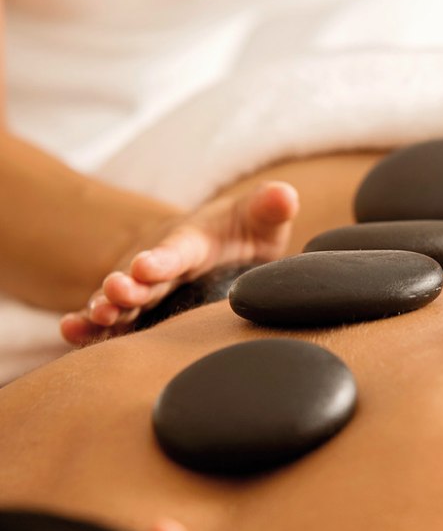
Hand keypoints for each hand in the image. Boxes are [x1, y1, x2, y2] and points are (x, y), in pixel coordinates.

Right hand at [60, 181, 298, 344]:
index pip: (177, 251)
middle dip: (127, 286)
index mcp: (192, 243)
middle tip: (116, 292)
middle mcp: (161, 266)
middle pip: (140, 278)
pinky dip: (92, 327)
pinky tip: (71, 335)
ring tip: (89, 320)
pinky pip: (115, 322)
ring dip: (104, 308)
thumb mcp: (259, 219)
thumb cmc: (243, 232)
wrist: (224, 249)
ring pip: (120, 301)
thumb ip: (269, 209)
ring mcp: (147, 290)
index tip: (146, 266)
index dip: (162, 259)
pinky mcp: (142, 312)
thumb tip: (284, 195)